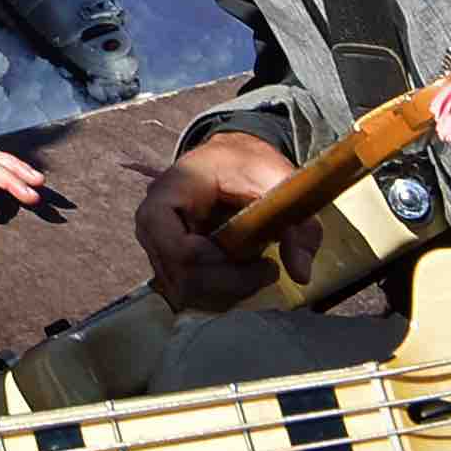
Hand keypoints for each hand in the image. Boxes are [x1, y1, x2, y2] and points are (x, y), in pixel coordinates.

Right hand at [134, 129, 312, 311]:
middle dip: (232, 284)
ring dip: (227, 292)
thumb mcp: (280, 183)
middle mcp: (150, 224)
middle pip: (181, 279)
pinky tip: (242, 275)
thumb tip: (300, 275)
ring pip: (183, 292)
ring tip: (257, 270)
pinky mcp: (167, 260)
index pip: (180, 251)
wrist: (230, 156)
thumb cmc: (249, 164)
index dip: (222, 266)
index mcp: (167, 194)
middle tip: (269, 270)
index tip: (265, 260)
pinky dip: (219, 293)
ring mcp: (155, 245)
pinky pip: (186, 292)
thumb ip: (297, 225)